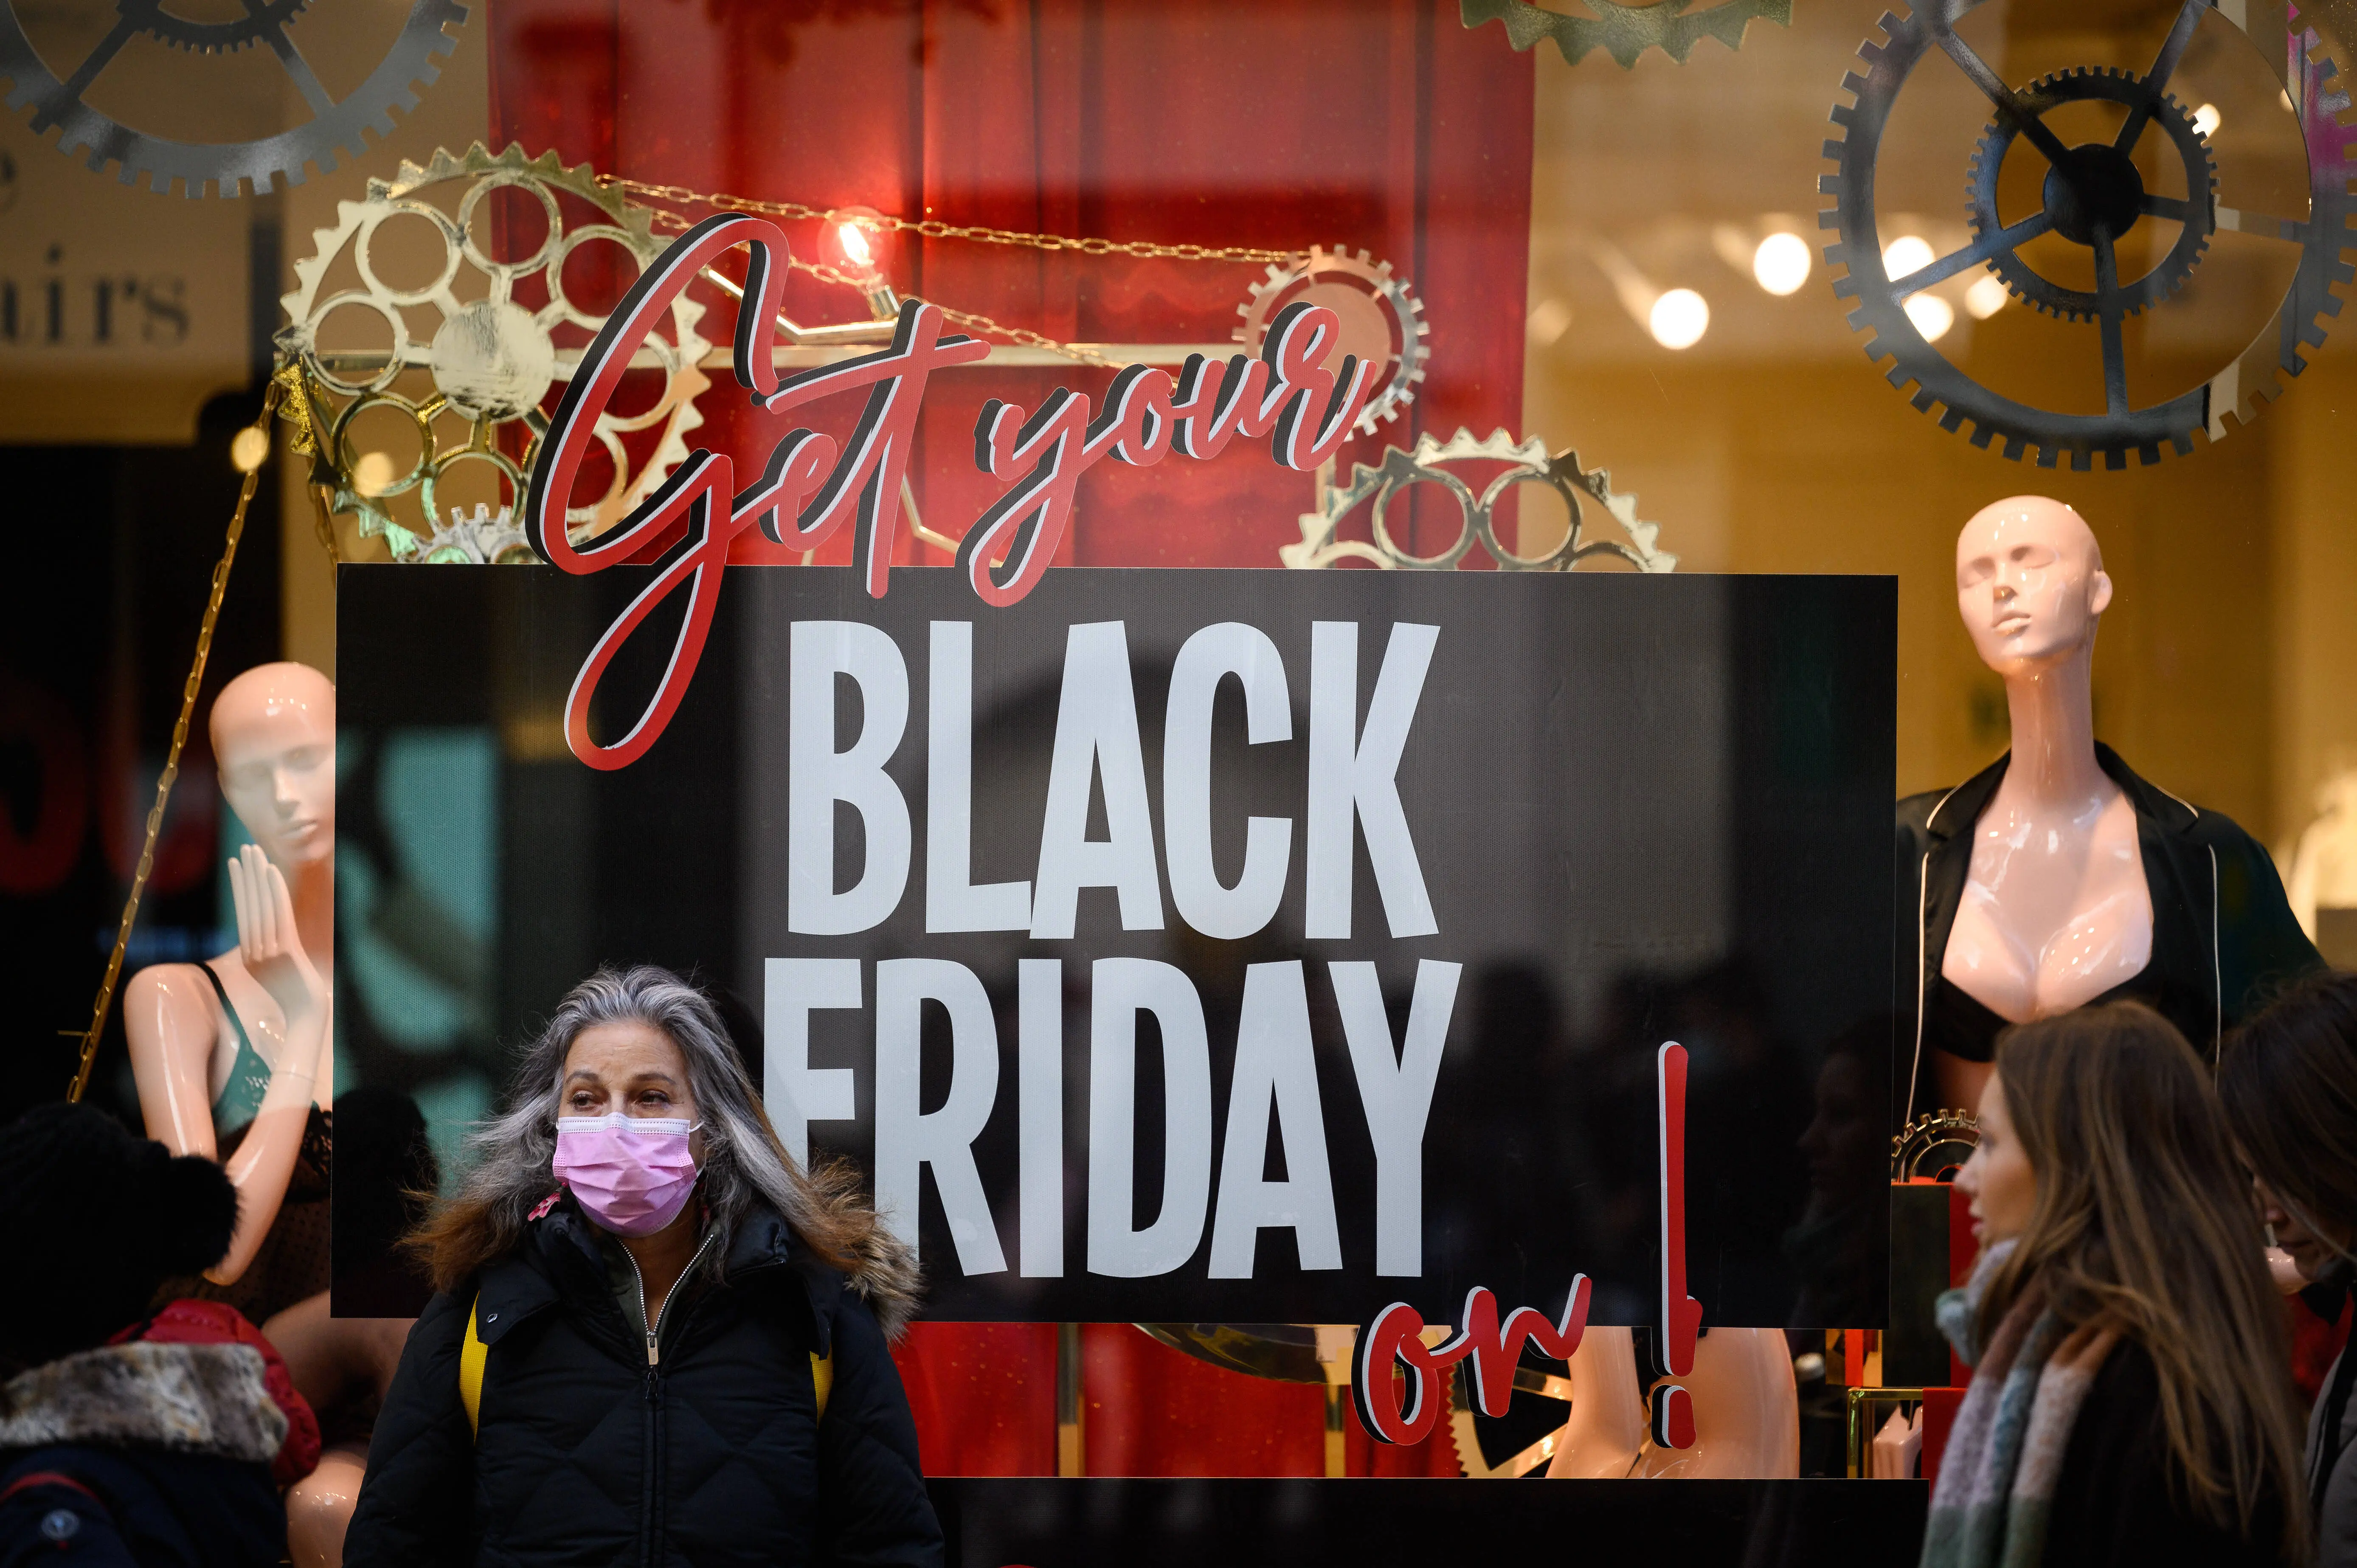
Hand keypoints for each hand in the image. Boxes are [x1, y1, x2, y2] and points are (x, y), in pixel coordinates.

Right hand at [229, 843, 324, 1031]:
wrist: (307, 1016)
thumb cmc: (297, 995)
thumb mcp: (277, 972)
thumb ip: (269, 953)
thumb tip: (268, 936)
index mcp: (250, 956)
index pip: (243, 913)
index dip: (240, 887)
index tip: (236, 864)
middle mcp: (254, 951)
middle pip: (248, 905)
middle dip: (245, 875)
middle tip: (243, 848)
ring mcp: (267, 951)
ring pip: (261, 906)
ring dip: (257, 876)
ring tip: (254, 851)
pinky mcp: (285, 950)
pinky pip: (278, 914)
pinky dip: (274, 891)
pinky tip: (271, 870)